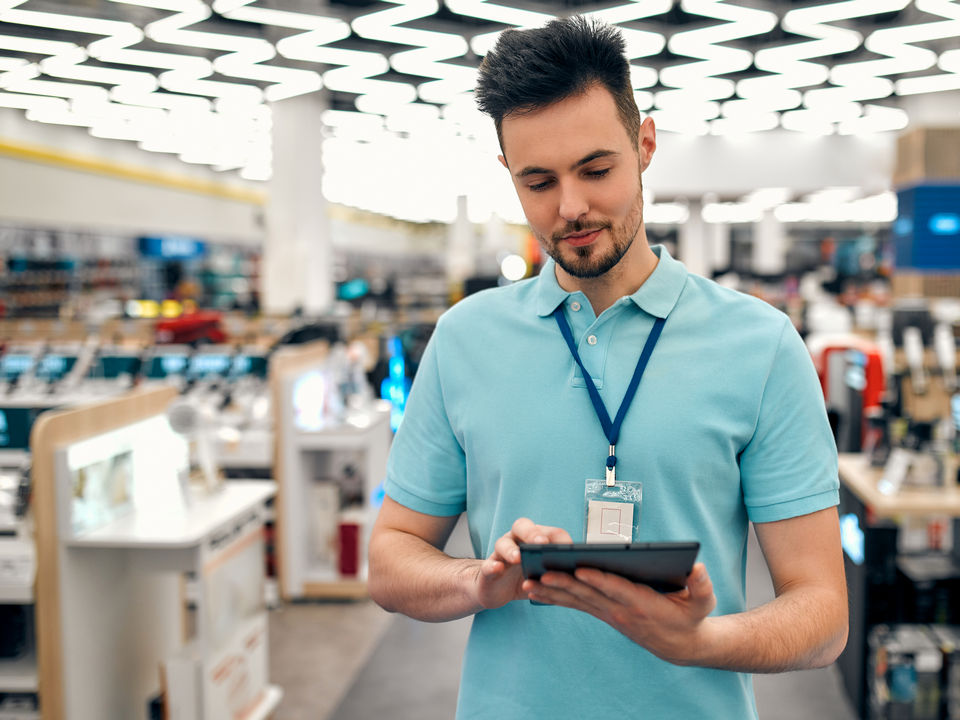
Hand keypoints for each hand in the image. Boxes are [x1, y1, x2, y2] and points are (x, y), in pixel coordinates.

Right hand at [473, 518, 572, 610]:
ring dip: (511, 550)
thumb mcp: (544, 574)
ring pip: (503, 544)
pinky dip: (493, 566)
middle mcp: (516, 540)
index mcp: (533, 538)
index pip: (548, 531)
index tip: (570, 549)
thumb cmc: (526, 578)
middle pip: (522, 527)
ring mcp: (500, 553)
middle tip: (542, 543)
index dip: (559, 538)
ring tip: (518, 558)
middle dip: (533, 534)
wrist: (497, 590)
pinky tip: (498, 569)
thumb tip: (582, 573)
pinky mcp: (487, 570)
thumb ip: (558, 570)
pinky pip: (488, 565)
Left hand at [523, 562, 717, 664]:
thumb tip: (697, 567)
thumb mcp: (704, 602)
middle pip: (589, 594)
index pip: (616, 589)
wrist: (682, 646)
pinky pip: (577, 605)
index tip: (581, 569)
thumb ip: (701, 584)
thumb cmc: (691, 617)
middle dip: (564, 584)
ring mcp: (610, 614)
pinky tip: (537, 592)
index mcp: (642, 603)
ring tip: (529, 584)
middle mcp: (621, 610)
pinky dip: (556, 598)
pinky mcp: (604, 614)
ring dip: (553, 592)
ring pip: (577, 600)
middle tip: (541, 574)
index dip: (599, 579)